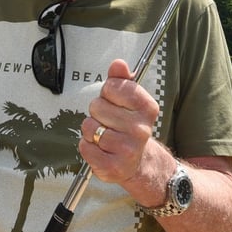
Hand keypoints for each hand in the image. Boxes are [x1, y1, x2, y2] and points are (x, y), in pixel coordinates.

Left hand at [79, 59, 159, 184]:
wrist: (137, 161)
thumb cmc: (128, 126)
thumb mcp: (129, 100)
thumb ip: (122, 79)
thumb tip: (119, 64)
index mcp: (147, 108)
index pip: (113, 86)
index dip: (108, 92)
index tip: (115, 101)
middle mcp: (140, 129)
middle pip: (97, 106)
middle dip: (98, 112)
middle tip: (109, 121)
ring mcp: (127, 149)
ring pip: (89, 126)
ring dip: (91, 130)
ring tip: (104, 135)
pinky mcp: (112, 167)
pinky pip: (84, 146)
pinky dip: (87, 146)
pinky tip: (100, 149)